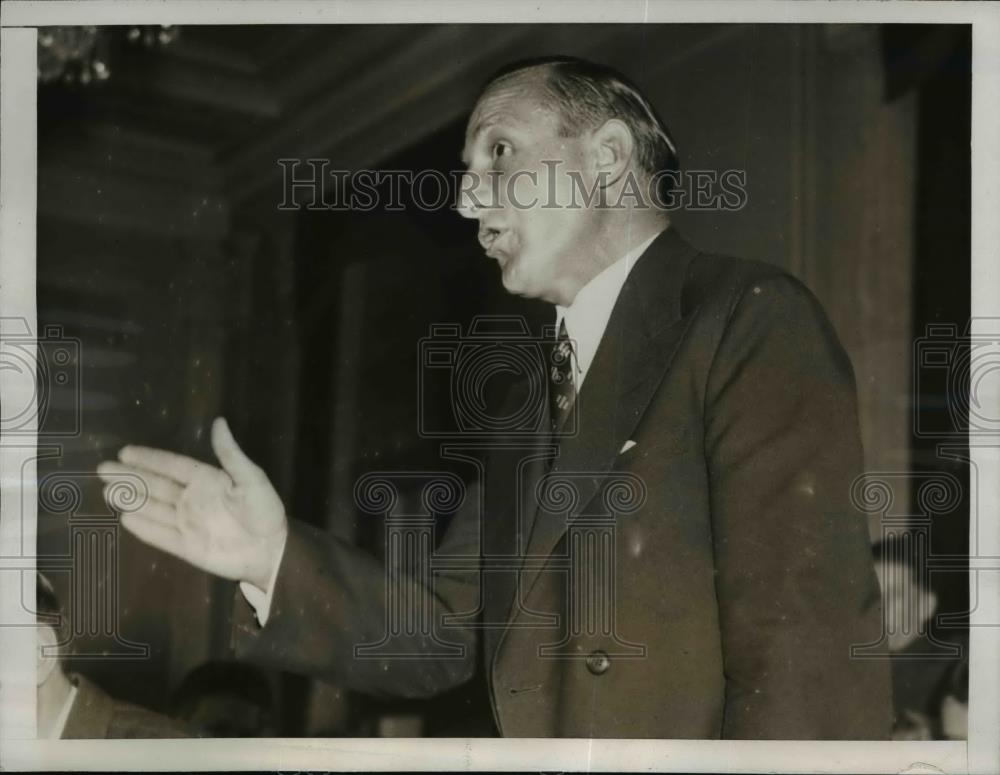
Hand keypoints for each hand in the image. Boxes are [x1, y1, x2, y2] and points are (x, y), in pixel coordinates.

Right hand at [98, 417, 287, 588]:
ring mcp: (188, 523)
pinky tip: (125, 518)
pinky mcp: (187, 546)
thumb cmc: (265, 511)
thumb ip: (231, 454)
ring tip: (106, 491)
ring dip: (131, 499)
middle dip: (130, 478)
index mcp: (208, 480)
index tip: (125, 452)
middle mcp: (193, 499)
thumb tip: (219, 422)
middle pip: (156, 486)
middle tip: (102, 468)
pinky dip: (143, 527)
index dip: (150, 459)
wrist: (272, 550)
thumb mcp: (251, 478)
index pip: (172, 466)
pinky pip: (160, 535)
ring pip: (153, 508)